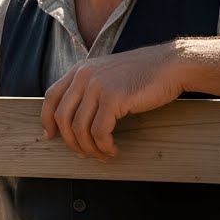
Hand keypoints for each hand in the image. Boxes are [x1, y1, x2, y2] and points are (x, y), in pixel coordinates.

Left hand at [42, 42, 184, 160]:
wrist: (172, 64)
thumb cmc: (144, 73)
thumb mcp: (108, 74)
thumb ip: (90, 88)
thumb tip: (76, 116)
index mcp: (80, 70)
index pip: (51, 97)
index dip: (47, 119)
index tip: (51, 136)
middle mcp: (84, 76)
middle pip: (62, 117)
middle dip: (70, 141)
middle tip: (83, 153)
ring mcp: (97, 86)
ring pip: (79, 128)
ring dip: (89, 148)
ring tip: (102, 155)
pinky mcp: (113, 98)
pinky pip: (99, 131)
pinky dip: (103, 146)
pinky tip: (112, 150)